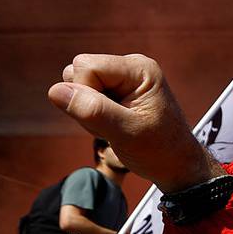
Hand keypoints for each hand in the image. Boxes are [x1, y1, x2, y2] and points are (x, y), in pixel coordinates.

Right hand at [46, 54, 217, 192]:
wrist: (177, 166)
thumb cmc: (160, 150)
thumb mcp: (126, 133)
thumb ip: (92, 111)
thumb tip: (55, 91)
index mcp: (139, 68)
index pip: (85, 67)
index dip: (85, 94)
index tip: (110, 119)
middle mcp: (130, 67)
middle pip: (78, 71)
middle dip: (85, 101)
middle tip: (113, 125)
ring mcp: (122, 78)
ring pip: (78, 83)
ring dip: (88, 110)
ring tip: (114, 127)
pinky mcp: (116, 91)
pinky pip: (85, 95)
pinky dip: (92, 114)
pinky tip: (113, 126)